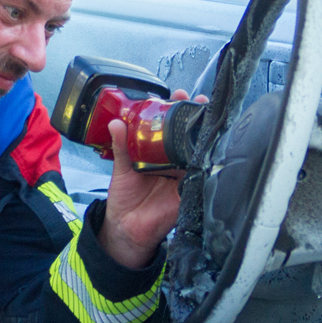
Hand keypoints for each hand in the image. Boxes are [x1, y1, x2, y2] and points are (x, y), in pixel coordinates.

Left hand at [96, 90, 204, 268]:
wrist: (127, 228)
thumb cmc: (125, 197)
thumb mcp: (121, 168)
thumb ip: (121, 146)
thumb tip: (115, 123)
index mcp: (158, 153)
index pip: (170, 126)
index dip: (176, 109)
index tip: (177, 94)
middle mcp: (174, 161)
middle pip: (189, 135)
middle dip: (195, 115)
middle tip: (195, 100)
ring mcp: (184, 175)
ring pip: (198, 151)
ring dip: (204, 133)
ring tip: (205, 117)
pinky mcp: (189, 191)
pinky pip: (199, 175)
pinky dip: (203, 162)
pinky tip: (206, 147)